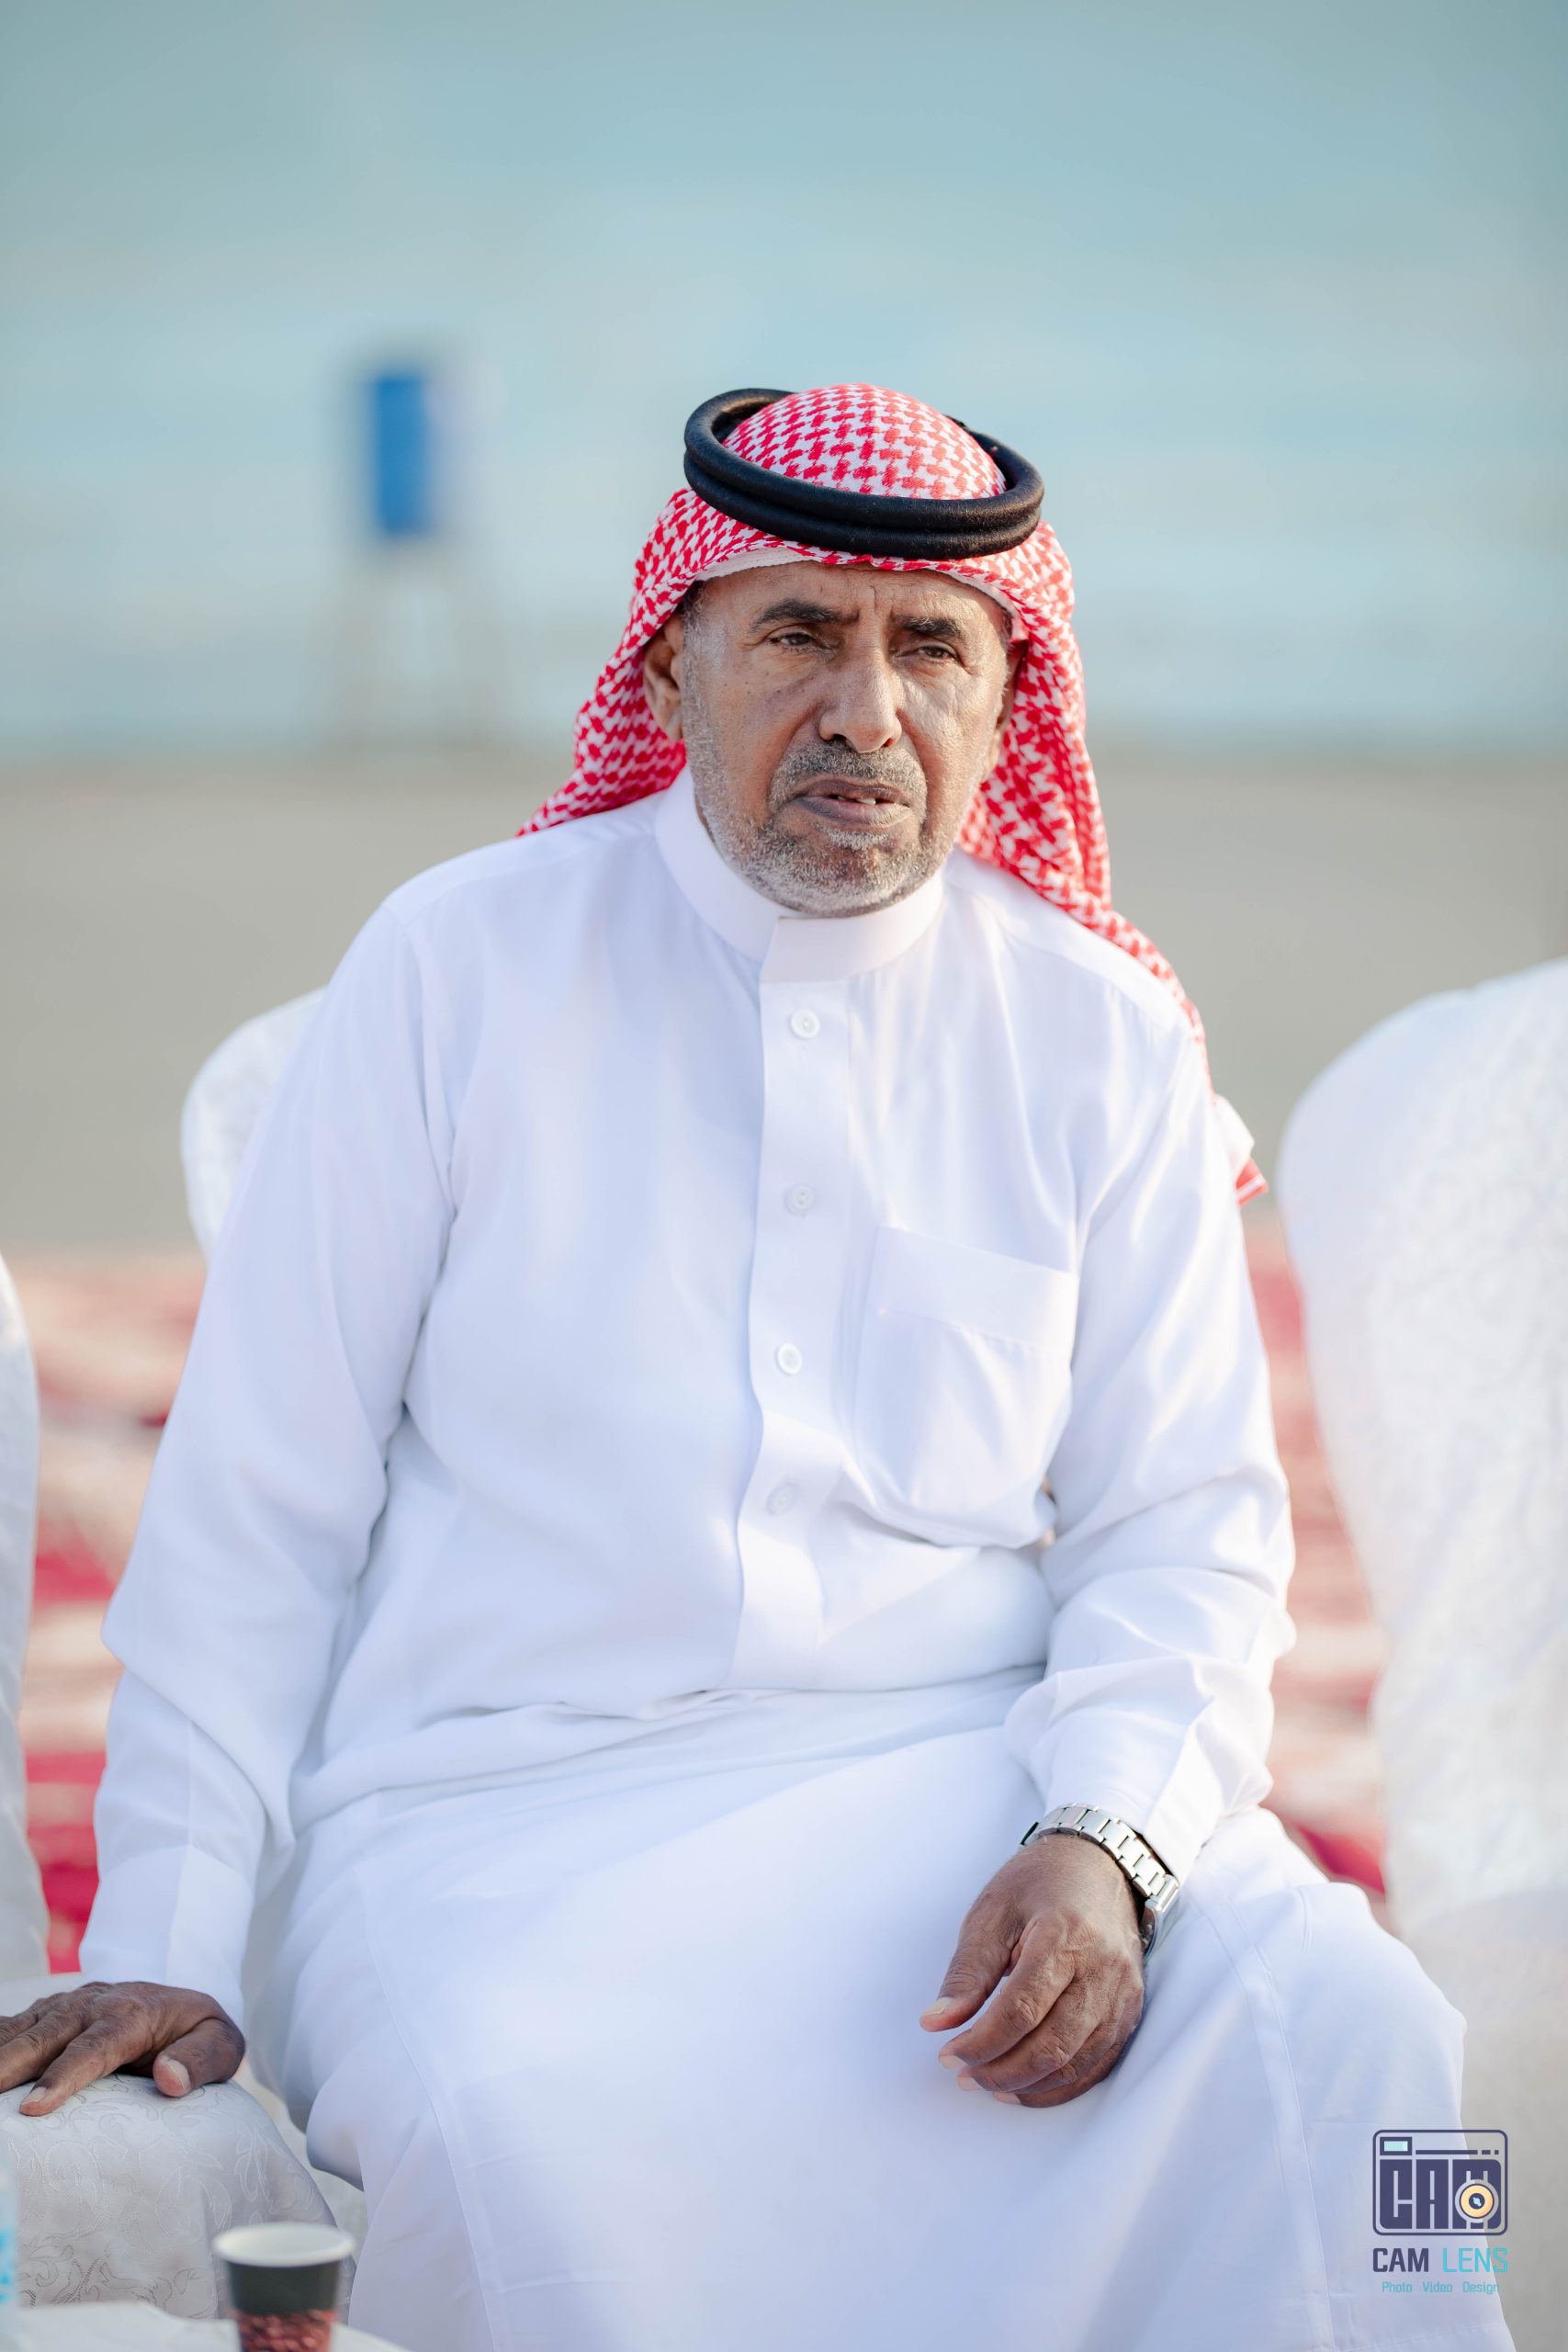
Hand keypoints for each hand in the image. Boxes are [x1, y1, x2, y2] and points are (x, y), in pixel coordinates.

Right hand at [0, 1981, 244, 2115]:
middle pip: (44, 2036)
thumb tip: (170, 2079)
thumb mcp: (220, 2045)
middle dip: (7, 2066)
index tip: (34, 2108)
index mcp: (132, 2015)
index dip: (63, 2076)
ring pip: (20, 2028)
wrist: (180, 1998)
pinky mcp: (48, 2012)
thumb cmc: (198, 2032)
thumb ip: (200, 2061)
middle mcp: (92, 2005)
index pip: (94, 2047)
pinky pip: (12, 2025)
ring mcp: (65, 2006)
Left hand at [919, 1832, 1144, 2107]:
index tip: (948, 2054)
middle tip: (963, 2075)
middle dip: (1000, 2070)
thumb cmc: (1040, 1884)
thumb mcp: (992, 1913)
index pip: (1021, 2011)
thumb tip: (937, 2022)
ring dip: (1028, 2084)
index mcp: (1064, 1936)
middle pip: (1051, 2046)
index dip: (981, 2043)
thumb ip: (967, 1972)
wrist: (1098, 1866)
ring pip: (1076, 2063)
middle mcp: (1102, 1969)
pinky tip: (1026, 2085)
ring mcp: (1123, 1993)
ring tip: (987, 2082)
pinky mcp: (1131, 2010)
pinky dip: (1060, 2085)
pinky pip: (1098, 2065)